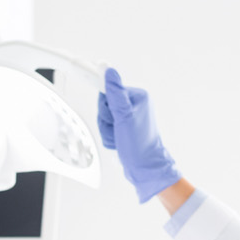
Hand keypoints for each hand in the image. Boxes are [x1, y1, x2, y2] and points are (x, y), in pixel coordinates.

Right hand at [96, 67, 181, 202]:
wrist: (145, 168)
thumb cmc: (139, 145)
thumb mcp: (124, 117)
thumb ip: (115, 94)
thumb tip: (109, 71)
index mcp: (137, 97)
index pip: (109, 90)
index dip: (104, 102)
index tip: (94, 96)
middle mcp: (133, 104)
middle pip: (105, 105)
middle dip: (106, 120)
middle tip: (116, 129)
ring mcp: (128, 116)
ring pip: (104, 118)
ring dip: (107, 130)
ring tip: (118, 137)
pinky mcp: (124, 127)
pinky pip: (107, 127)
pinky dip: (109, 136)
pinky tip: (118, 142)